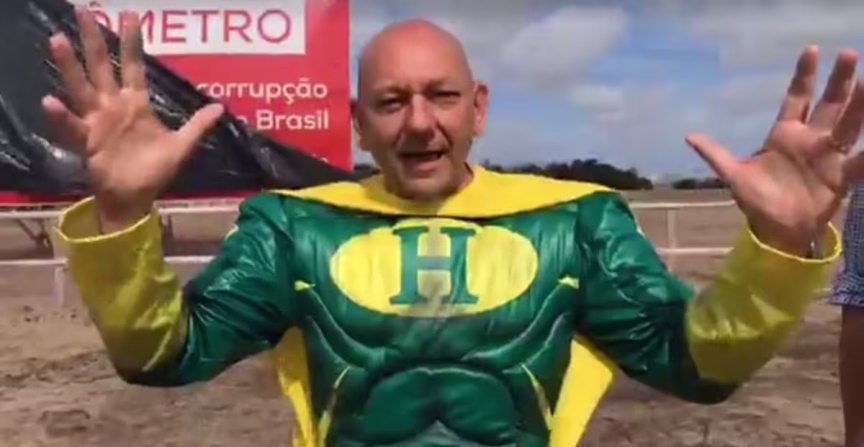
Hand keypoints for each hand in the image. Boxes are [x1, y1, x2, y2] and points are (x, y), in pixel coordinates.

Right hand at [44, 7, 223, 230]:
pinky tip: (50, 101)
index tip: (130, 15)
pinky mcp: (87, 140)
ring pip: (81, 87)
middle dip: (93, 39)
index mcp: (136, 103)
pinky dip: (61, 116)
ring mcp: (97, 121)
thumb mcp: (182, 146)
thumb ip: (197, 125)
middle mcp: (113, 106)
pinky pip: (72, 125)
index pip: (132, 65)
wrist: (136, 198)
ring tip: (58, 41)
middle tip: (84, 10)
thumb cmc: (154, 170)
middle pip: (101, 66)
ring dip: (69, 65)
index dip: (131, 42)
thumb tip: (220, 107)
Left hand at [685, 46, 863, 255]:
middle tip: (848, 54)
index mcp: (784, 134)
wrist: (775, 231)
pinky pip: (860, 162)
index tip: (811, 50)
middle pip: (828, 104)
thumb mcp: (733, 175)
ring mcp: (828, 157)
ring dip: (859, 106)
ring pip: (847, 125)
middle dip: (838, 81)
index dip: (804, 76)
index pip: (796, 97)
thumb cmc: (756, 201)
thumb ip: (715, 154)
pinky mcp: (841, 177)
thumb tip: (689, 136)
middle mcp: (810, 140)